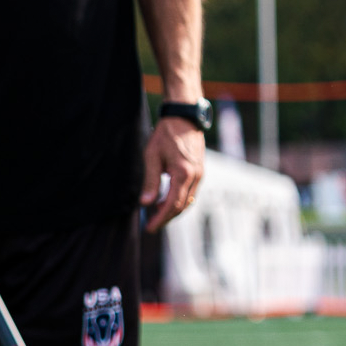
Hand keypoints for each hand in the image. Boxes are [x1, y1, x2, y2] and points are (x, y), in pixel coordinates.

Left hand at [140, 116, 204, 230]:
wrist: (184, 118)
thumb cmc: (166, 135)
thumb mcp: (152, 156)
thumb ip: (150, 181)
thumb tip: (145, 203)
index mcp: (183, 174)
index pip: (172, 204)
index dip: (160, 218)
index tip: (150, 227)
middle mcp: (195, 177)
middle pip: (182, 206)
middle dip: (166, 218)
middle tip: (151, 226)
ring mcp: (200, 174)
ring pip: (188, 201)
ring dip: (173, 210)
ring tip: (156, 215)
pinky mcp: (199, 171)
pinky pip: (191, 192)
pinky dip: (179, 200)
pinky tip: (166, 200)